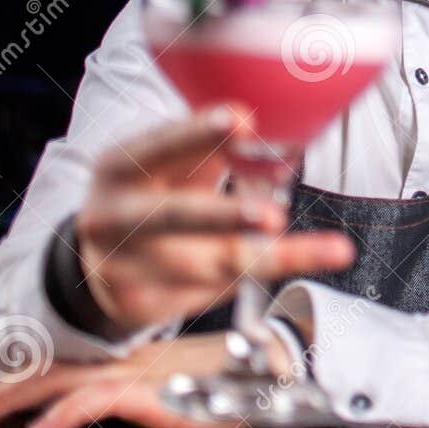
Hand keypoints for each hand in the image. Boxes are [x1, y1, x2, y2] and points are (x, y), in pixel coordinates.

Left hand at [0, 333, 278, 427]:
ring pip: (54, 384)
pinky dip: (68, 413)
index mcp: (109, 364)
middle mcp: (110, 364)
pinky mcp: (152, 390)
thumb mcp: (162, 391)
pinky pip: (100, 401)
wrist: (269, 363)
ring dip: (6, 400)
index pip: (40, 372)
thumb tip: (77, 415)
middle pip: (32, 374)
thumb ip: (123, 397)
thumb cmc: (220, 381)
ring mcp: (129, 374)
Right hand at [75, 103, 354, 328]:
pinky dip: (248, 275)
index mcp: (119, 166)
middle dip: (227, 217)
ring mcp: (123, 268)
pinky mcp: (142, 307)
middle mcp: (113, 217)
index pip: (161, 145)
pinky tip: (271, 260)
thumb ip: (213, 145)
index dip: (200, 133)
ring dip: (272, 256)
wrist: (98, 263)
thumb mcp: (172, 161)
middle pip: (176, 217)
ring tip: (330, 249)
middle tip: (274, 217)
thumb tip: (262, 130)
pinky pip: (212, 291)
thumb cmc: (151, 194)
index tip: (243, 121)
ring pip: (208, 265)